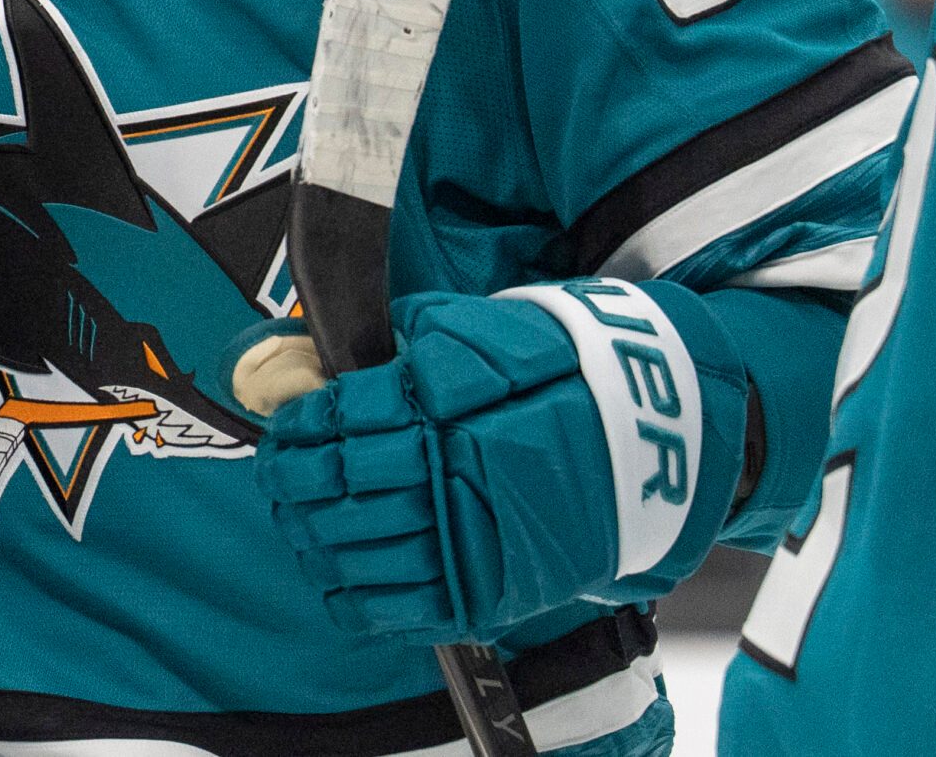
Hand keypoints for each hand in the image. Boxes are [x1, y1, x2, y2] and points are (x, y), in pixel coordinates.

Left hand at [251, 279, 741, 644]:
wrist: (660, 432)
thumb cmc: (566, 370)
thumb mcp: (487, 329)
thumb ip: (411, 341)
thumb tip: (328, 354)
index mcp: (448, 405)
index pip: (341, 422)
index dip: (299, 428)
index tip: (281, 429)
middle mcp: (456, 472)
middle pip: (341, 487)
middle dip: (295, 483)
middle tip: (275, 476)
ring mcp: (477, 537)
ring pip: (363, 549)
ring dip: (315, 537)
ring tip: (295, 522)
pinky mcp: (496, 588)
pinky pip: (406, 605)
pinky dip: (357, 596)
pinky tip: (333, 577)